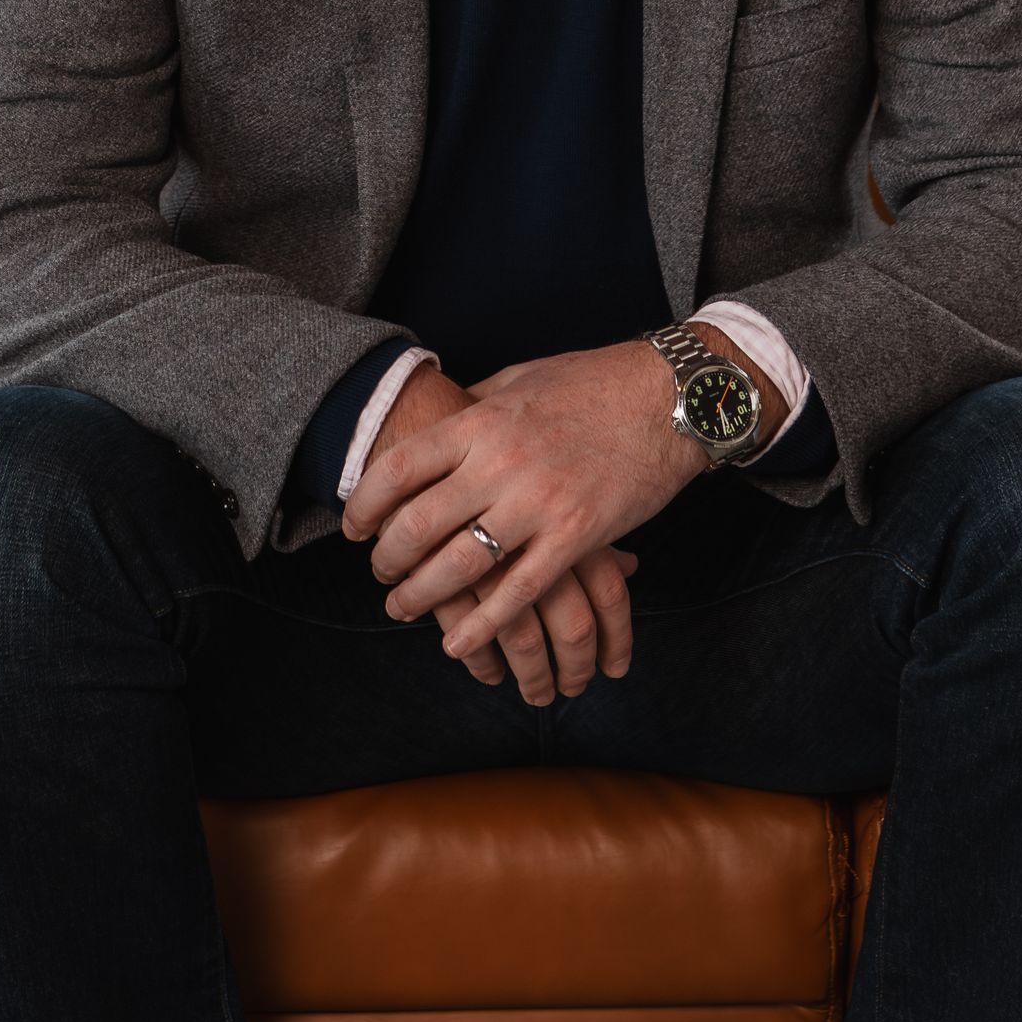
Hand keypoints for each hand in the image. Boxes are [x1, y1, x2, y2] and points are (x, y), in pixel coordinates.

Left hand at [341, 336, 735, 667]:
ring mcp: (539, 503)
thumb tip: (438, 418)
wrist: (667, 397)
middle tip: (380, 575)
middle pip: (418, 525)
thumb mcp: (521, 378)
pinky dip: (482, 626)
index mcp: (481, 421)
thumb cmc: (592, 383)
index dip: (365, 504)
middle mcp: (500, 463)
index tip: (354, 527)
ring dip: (422, 596)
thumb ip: (476, 404)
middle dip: (388, 559)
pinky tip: (458, 643)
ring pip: (461, 567)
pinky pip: (519, 594)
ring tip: (402, 607)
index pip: (399, 469)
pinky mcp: (577, 538)